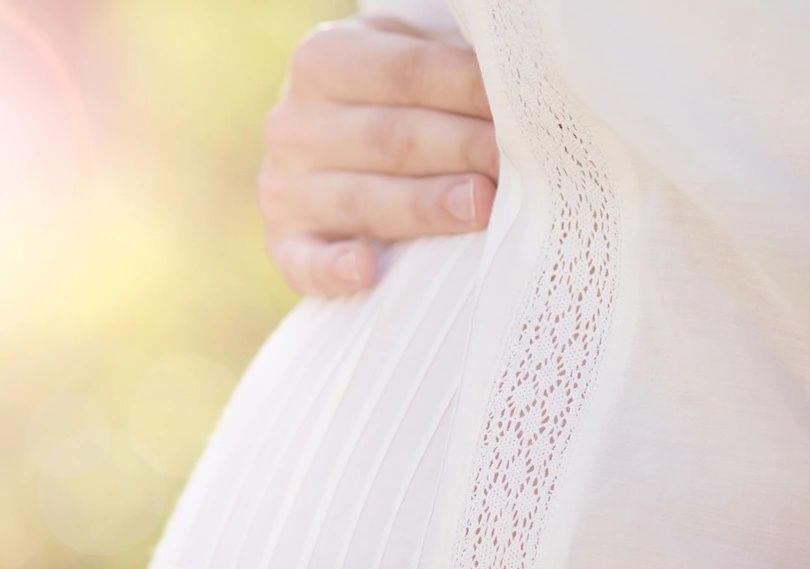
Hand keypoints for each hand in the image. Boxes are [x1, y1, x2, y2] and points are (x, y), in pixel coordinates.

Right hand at [259, 15, 497, 298]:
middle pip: (390, 138)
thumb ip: (445, 66)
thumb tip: (518, 86)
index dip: (469, 90)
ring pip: (363, 200)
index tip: (525, 108)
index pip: (407, 74)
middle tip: (517, 162)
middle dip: (461, 149)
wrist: (325, 138)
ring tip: (482, 207)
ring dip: (425, 206)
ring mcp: (284, 190)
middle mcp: (294, 125)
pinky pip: (305, 263)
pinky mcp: (284, 245)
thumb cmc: (389, 97)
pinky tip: (368, 271)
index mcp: (323, 60)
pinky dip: (334, 269)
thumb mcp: (407, 57)